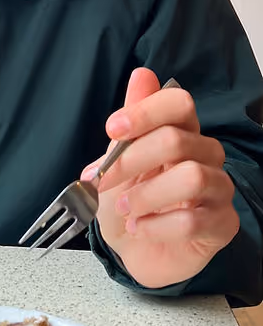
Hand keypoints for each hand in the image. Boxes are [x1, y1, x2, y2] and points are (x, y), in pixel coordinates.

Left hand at [91, 68, 238, 287]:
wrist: (132, 250)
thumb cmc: (127, 201)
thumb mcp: (117, 161)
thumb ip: (131, 121)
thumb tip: (142, 75)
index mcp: (181, 132)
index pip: (179, 103)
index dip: (145, 112)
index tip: (112, 129)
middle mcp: (206, 155)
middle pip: (177, 140)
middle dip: (131, 161)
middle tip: (102, 181)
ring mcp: (218, 190)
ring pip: (191, 178)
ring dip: (146, 195)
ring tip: (124, 209)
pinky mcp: (222, 225)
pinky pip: (192, 220)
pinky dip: (155, 226)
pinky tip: (140, 228)